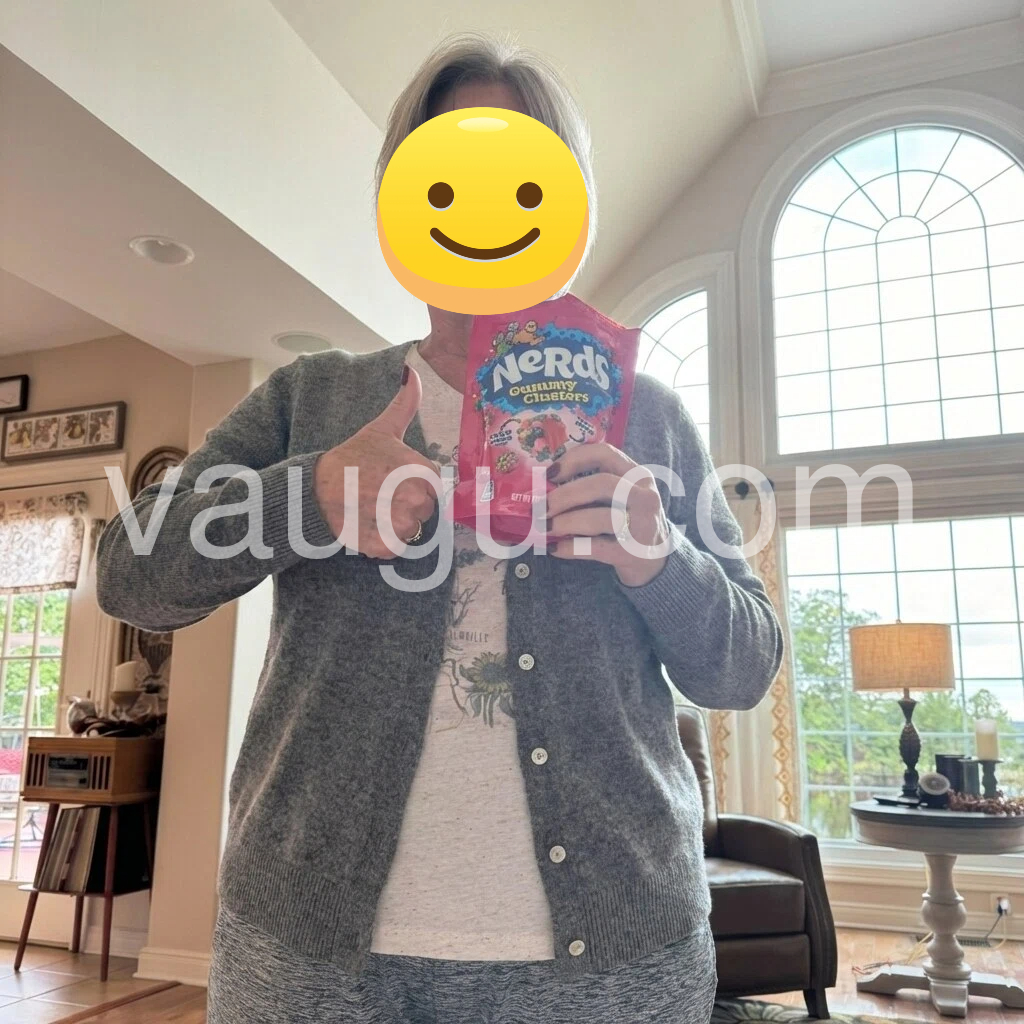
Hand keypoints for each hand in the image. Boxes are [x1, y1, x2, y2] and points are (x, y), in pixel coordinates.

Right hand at [313, 366, 438, 557]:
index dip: (413, 486)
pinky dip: (383, 542)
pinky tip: (367, 525)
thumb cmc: (351, 459)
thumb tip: (412, 372)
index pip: (433, 488)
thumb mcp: (381, 429)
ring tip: (372, 510)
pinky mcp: (384, 545)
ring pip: (412, 531)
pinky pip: (396, 548)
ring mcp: (400, 524)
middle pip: (425, 511)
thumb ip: (404, 404)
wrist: (316, 489)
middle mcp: (416, 498)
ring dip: (395, 525)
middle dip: (405, 506)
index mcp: (421, 471)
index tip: (393, 481)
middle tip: (380, 496)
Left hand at [545, 442, 671, 586]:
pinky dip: (572, 548)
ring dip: (567, 522)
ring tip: (546, 527)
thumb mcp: (616, 498)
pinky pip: (598, 548)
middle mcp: (644, 496)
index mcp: (636, 474)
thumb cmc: (625, 521)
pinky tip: (555, 549)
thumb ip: (588, 488)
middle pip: (603, 484)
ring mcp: (643, 525)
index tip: (550, 473)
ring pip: (602, 517)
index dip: (574, 459)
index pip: (605, 453)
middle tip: (541, 507)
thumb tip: (541, 489)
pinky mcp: (634, 552)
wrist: (653, 560)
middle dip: (566, 494)